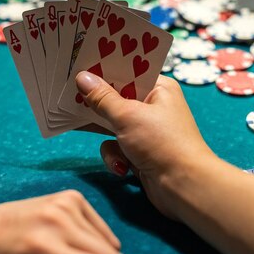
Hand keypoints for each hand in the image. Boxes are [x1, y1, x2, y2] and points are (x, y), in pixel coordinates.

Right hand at [75, 72, 216, 218]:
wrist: (184, 186)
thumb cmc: (161, 142)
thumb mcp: (127, 116)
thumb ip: (102, 98)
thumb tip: (82, 77)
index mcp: (158, 88)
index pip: (127, 73)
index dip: (104, 71)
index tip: (78, 67)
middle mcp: (153, 107)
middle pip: (116, 99)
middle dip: (97, 105)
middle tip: (70, 100)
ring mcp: (146, 131)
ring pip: (112, 126)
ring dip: (108, 139)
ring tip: (105, 143)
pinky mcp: (140, 153)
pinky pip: (116, 148)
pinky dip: (116, 157)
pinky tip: (123, 168)